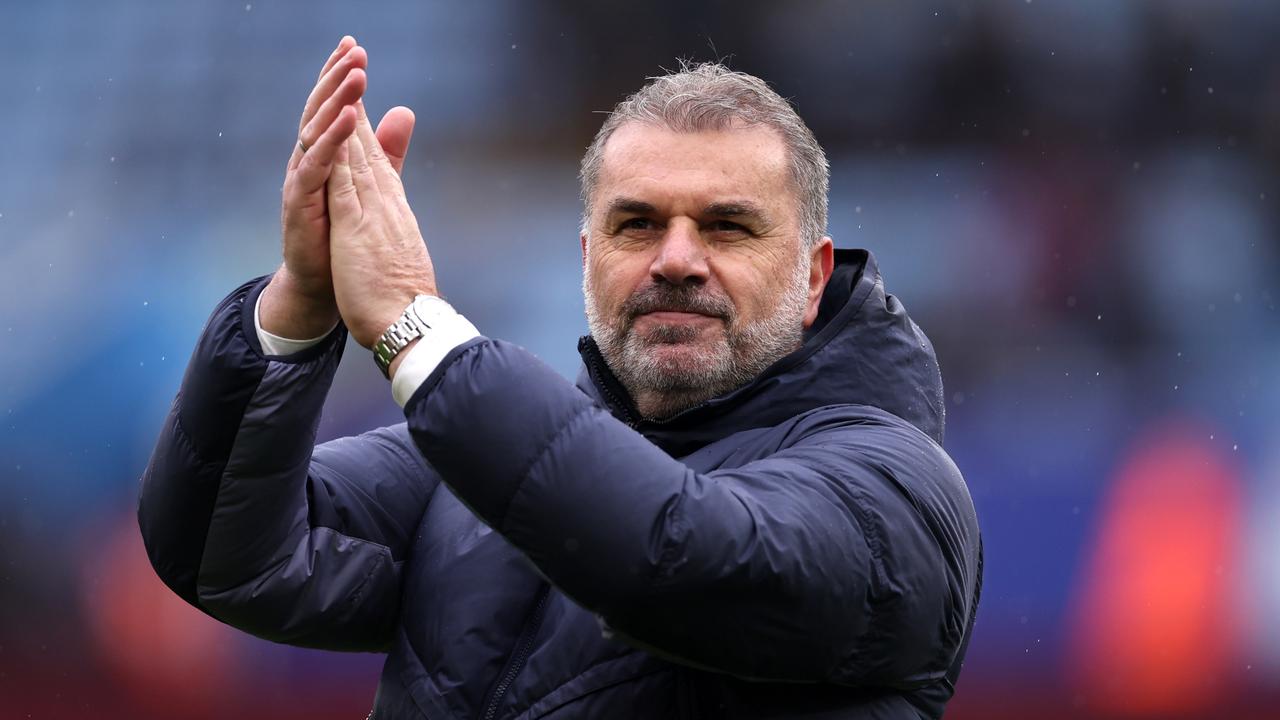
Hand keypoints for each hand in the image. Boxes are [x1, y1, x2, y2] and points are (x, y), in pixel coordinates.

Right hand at [260, 37, 416, 339]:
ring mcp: (302, 181)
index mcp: (326, 156)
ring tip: (355, 77)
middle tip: (354, 50)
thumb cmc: (343, 236)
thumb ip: (386, 149)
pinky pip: (315, 166)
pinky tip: (343, 120)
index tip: (354, 46)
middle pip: (319, 110)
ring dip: (335, 101)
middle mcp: (309, 162)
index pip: (332, 106)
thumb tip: (402, 111)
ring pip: (315, 131)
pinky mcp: (301, 203)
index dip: (340, 76)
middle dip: (335, 78)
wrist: (327, 285)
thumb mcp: (371, 183)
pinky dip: (330, 141)